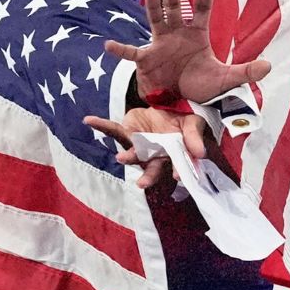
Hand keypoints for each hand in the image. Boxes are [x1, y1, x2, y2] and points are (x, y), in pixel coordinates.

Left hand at [83, 108, 208, 189]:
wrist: (167, 105)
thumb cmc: (183, 121)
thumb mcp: (193, 124)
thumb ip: (194, 137)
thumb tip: (200, 153)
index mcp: (173, 156)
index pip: (177, 167)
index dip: (179, 172)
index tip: (179, 176)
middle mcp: (154, 155)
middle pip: (152, 169)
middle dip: (148, 177)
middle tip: (143, 184)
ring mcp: (139, 145)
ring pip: (132, 153)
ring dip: (128, 156)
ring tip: (122, 158)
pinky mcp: (127, 132)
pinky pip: (113, 130)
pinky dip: (101, 125)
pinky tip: (88, 120)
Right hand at [103, 0, 270, 103]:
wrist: (183, 100)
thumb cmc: (203, 84)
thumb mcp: (227, 79)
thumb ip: (246, 71)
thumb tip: (269, 66)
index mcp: (197, 34)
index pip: (202, 9)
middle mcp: (177, 33)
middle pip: (175, 8)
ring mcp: (160, 44)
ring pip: (156, 20)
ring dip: (152, 7)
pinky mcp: (147, 60)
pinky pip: (133, 53)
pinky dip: (121, 51)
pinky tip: (108, 46)